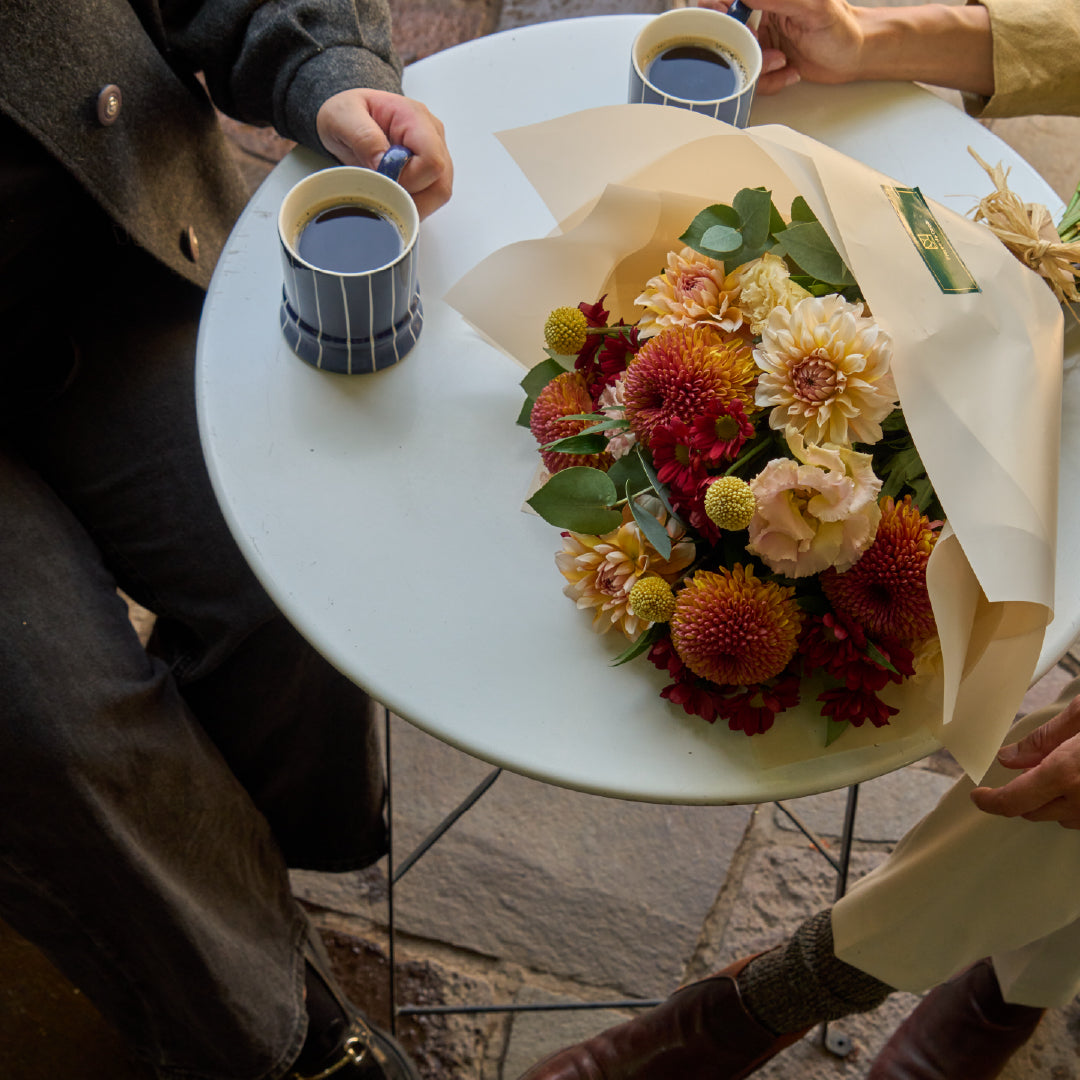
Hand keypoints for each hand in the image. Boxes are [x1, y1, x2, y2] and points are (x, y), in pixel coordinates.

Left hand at [316, 88, 452, 217]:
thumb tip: (384, 163)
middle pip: (440, 184)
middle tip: (382, 191)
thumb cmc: (347, 114)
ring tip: (385, 193)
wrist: (348, 119)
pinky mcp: (432, 173)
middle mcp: (433, 136)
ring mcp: (437, 155)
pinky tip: (392, 195)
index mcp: (415, 117)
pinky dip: (411, 204)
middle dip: (409, 197)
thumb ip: (363, 137)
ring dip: (411, 204)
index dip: (408, 180)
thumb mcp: (342, 115)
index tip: (382, 178)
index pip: (431, 162)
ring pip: (438, 195)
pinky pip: (431, 199)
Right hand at [694, 0, 863, 94]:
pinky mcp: (763, 64)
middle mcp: (758, 15)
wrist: (856, 56)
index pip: (725, 0)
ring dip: (758, 68)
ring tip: (783, 62)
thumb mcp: (813, 7)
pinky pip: (750, 78)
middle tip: (763, 49)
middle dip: (741, 48)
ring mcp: (759, 41)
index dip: (718, 12)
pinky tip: (789, 72)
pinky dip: (768, 81)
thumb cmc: (842, 28)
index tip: (730, 23)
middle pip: (723, 33)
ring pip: (736, 60)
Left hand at [971, 694, 1079, 828]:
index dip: (990, 802)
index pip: (1014, 801)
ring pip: (1062, 817)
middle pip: (1034, 811)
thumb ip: (1045, 737)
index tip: (978, 796)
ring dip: (1051, 800)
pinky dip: (1075, 803)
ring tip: (1063, 769)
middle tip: (1027, 767)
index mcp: (1067, 773)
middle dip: (1021, 794)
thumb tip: (1008, 757)